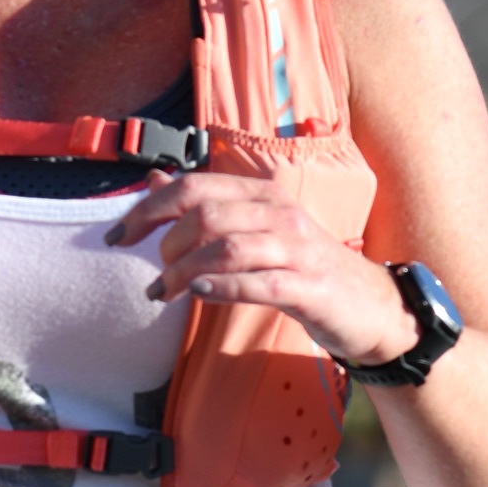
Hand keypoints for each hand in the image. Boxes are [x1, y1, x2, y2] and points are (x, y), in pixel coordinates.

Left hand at [107, 173, 409, 368]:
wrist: (370, 305)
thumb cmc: (305, 269)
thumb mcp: (257, 230)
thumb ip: (208, 205)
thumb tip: (156, 181)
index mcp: (262, 194)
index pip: (193, 187)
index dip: (148, 209)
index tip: (117, 237)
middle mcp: (279, 212)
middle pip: (205, 214)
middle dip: (166, 245)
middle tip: (156, 276)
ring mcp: (297, 248)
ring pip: (227, 247)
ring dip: (185, 271)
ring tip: (164, 292)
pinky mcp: (309, 286)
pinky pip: (259, 282)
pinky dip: (224, 286)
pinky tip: (198, 293)